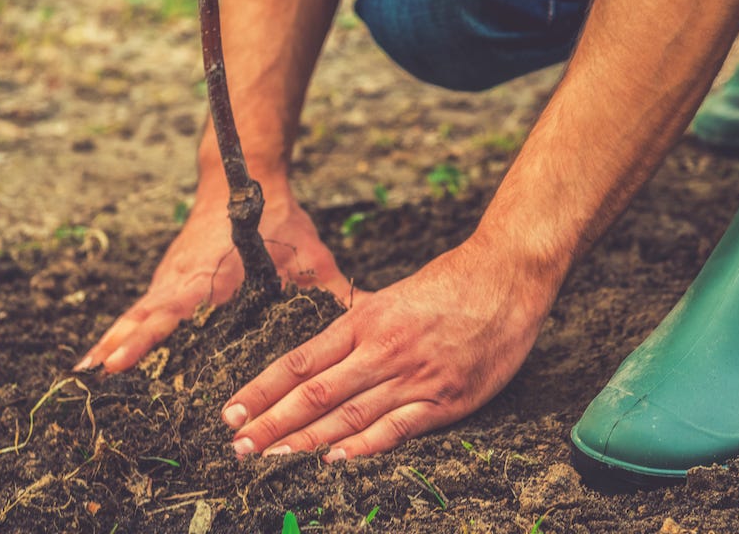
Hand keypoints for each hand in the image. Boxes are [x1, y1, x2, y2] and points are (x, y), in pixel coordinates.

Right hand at [77, 184, 349, 372]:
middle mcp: (184, 277)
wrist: (242, 175)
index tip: (119, 362)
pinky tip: (107, 354)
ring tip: (87, 374)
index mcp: (213, 275)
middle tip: (93, 379)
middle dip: (120, 346)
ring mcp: (173, 275)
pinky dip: (124, 328)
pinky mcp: (171, 276)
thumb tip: (369, 317)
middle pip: (145, 316)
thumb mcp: (310, 255)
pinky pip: (143, 306)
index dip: (145, 338)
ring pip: (138, 311)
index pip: (173, 311)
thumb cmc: (280, 218)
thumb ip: (334, 291)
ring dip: (114, 339)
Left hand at [220, 239, 555, 459]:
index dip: (263, 389)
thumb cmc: (451, 282)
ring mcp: (414, 377)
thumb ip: (360, 323)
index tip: (231, 411)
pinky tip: (334, 460)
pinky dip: (364, 447)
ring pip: (348, 415)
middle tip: (237, 447)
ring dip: (305, 441)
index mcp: (365, 321)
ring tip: (270, 459)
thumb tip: (326, 343)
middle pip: (314, 393)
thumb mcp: (394, 295)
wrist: (507, 277)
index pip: (300, 361)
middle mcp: (382, 350)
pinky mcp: (446, 400)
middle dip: (271, 423)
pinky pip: (398, 428)